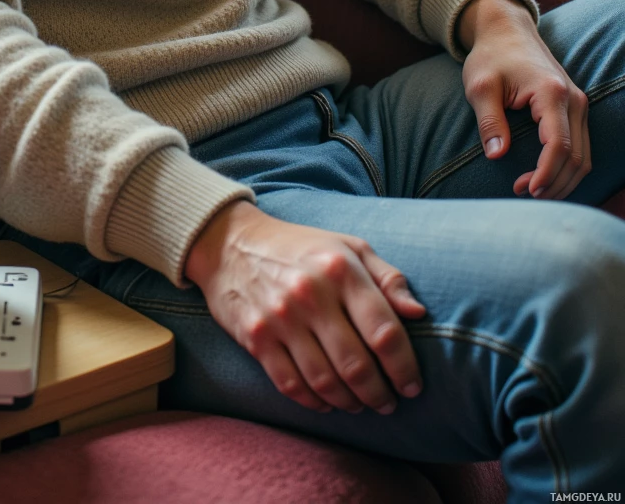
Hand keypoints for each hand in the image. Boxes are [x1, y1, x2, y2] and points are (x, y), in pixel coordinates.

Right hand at [184, 200, 425, 414]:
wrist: (230, 243)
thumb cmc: (300, 247)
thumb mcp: (348, 246)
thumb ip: (387, 278)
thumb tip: (418, 313)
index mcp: (341, 269)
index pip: (385, 332)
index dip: (405, 368)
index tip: (412, 386)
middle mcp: (311, 294)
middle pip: (357, 365)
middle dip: (380, 394)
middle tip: (388, 403)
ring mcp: (281, 318)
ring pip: (326, 382)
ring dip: (350, 402)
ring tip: (361, 404)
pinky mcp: (256, 338)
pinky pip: (292, 385)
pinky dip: (315, 402)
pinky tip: (328, 402)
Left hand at [456, 0, 590, 199]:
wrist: (506, 30)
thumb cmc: (491, 56)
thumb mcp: (480, 86)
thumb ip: (489, 120)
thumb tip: (497, 155)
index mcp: (551, 93)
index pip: (558, 145)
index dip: (545, 173)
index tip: (526, 190)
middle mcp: (573, 99)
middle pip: (577, 157)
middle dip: (553, 183)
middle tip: (522, 192)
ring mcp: (578, 103)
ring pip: (584, 156)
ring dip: (562, 180)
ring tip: (531, 189)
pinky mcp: (574, 108)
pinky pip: (581, 147)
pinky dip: (567, 168)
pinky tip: (544, 176)